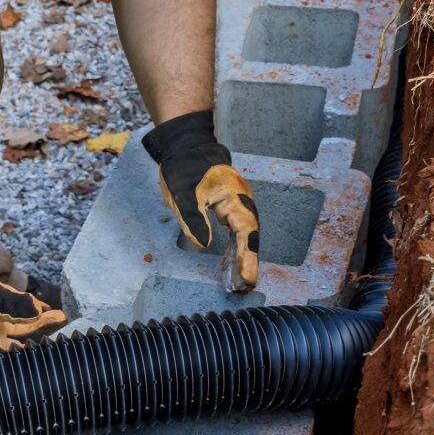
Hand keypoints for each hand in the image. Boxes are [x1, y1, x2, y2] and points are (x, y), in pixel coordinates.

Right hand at [0, 225, 66, 357]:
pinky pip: (10, 309)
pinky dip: (25, 307)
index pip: (14, 353)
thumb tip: (38, 313)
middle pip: (18, 337)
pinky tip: (39, 305)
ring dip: (35, 317)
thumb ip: (16, 307)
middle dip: (40, 329)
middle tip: (60, 322)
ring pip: (16, 323)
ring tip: (55, 314)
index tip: (53, 343)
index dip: (34, 349)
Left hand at [143, 110, 260, 292]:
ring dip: (242, 261)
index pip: (245, 232)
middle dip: (248, 264)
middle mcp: (241, 204)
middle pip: (249, 238)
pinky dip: (233, 251)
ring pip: (243, 238)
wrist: (187, 145)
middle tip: (245, 289)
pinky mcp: (228, 210)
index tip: (247, 277)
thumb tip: (204, 245)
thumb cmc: (185, 167)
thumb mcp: (183, 194)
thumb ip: (194, 220)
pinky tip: (229, 269)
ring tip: (239, 286)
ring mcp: (236, 207)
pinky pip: (234, 234)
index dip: (247, 256)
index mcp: (234, 199)